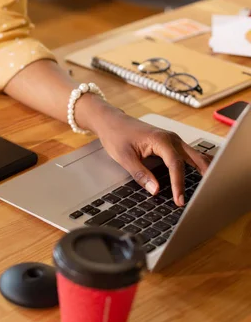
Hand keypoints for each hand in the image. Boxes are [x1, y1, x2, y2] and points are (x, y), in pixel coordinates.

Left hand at [94, 110, 210, 206]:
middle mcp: (172, 139)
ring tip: (208, 188)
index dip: (179, 184)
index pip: (176, 165)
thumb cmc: (116, 136)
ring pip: (195, 156)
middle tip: (204, 196)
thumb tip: (155, 190)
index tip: (179, 200)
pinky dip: (196, 166)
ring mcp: (173, 140)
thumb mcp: (124, 157)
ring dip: (203, 170)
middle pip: (195, 158)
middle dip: (203, 176)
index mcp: (161, 140)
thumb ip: (140, 174)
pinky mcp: (171, 144)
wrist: (112, 122)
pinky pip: (188, 156)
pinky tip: (200, 176)